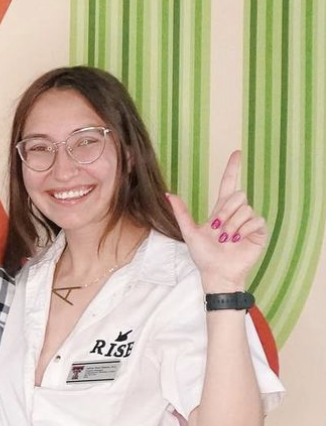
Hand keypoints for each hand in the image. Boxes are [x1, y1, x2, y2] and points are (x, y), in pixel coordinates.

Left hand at [166, 151, 265, 290]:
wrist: (217, 273)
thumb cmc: (203, 255)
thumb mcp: (189, 231)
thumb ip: (181, 212)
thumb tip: (168, 194)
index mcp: (221, 210)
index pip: (228, 184)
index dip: (232, 168)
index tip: (236, 153)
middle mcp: (236, 213)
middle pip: (237, 195)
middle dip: (225, 212)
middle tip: (218, 230)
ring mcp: (248, 221)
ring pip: (245, 208)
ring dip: (232, 225)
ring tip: (225, 239)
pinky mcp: (259, 231)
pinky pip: (255, 219)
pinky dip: (243, 229)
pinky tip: (236, 240)